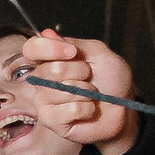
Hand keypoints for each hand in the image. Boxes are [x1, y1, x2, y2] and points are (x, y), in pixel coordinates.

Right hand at [19, 29, 137, 154]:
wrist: (122, 108)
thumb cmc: (110, 81)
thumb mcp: (99, 53)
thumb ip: (74, 43)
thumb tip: (46, 34)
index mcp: (50, 60)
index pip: (32, 49)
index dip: (49, 48)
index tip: (72, 52)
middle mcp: (42, 80)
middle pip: (50, 70)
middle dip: (79, 72)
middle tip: (89, 78)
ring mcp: (44, 102)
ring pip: (60, 91)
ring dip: (85, 92)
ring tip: (90, 96)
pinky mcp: (51, 121)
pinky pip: (70, 109)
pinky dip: (87, 108)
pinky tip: (88, 110)